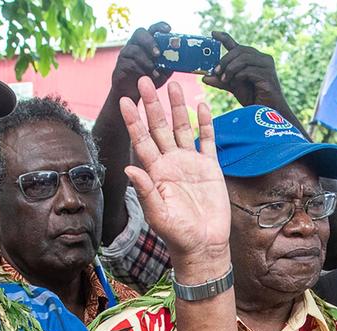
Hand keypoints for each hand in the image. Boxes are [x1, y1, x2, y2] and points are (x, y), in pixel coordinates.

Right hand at [110, 23, 172, 104]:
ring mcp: (126, 54)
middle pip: (140, 33)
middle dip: (150, 42)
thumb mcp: (163, 72)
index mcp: (147, 43)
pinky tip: (147, 77)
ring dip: (146, 61)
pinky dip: (140, 70)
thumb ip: (169, 64)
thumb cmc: (148, 79)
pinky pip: (129, 64)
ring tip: (155, 72)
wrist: (131, 93)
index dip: (160, 26)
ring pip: (134, 50)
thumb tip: (179, 57)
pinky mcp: (120, 66)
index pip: (152, 29)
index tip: (168, 29)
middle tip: (158, 54)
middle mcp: (135, 44)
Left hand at [118, 77, 229, 276]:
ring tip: (173, 84)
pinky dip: (205, 123)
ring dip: (177, 107)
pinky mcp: (209, 168)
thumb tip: (129, 169)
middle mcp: (170, 163)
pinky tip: (201, 106)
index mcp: (155, 172)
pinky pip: (206, 140)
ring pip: (181, 128)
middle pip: (159, 127)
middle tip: (145, 79)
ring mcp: (190, 163)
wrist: (203, 245)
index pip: (142, 140)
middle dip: (152, 104)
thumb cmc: (177, 234)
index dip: (134, 120)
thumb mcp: (158, 214)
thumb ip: (145, 190)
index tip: (126, 100)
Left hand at [203, 31, 286, 109]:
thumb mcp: (233, 87)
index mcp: (254, 59)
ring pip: (244, 58)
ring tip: (224, 79)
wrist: (267, 113)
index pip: (238, 46)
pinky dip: (238, 76)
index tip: (213, 34)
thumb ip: (221, 81)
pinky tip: (235, 83)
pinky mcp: (268, 76)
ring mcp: (267, 66)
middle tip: (216, 71)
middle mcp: (262, 59)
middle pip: (240, 50)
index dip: (225, 37)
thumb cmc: (253, 99)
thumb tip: (205, 77)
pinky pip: (248, 70)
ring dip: (230, 68)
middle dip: (225, 60)